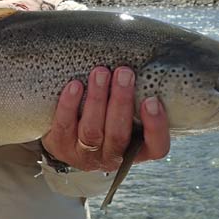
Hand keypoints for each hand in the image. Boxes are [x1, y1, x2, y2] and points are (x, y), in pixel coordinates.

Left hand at [41, 66, 169, 171]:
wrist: (67, 134)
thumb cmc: (106, 117)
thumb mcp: (125, 113)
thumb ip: (136, 97)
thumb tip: (143, 62)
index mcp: (136, 150)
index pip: (156, 148)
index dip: (156, 127)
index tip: (152, 100)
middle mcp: (112, 157)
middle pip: (118, 135)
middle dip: (121, 102)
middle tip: (124, 73)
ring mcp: (85, 155)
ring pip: (92, 130)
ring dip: (97, 100)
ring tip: (100, 73)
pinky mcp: (61, 147)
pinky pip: (65, 126)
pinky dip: (69, 105)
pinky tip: (75, 85)